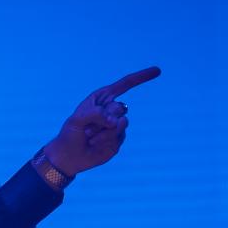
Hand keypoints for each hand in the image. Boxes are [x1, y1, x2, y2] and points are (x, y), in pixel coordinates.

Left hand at [43, 66, 160, 175]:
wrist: (69, 157)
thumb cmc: (70, 134)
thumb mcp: (76, 119)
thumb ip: (95, 114)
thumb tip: (115, 121)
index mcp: (102, 99)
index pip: (125, 84)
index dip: (141, 77)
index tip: (157, 71)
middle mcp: (111, 110)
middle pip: (120, 108)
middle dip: (103, 119)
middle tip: (87, 128)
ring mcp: (116, 124)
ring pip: (122, 123)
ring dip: (103, 131)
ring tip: (89, 137)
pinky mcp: (118, 138)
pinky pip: (119, 135)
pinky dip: (104, 140)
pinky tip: (94, 143)